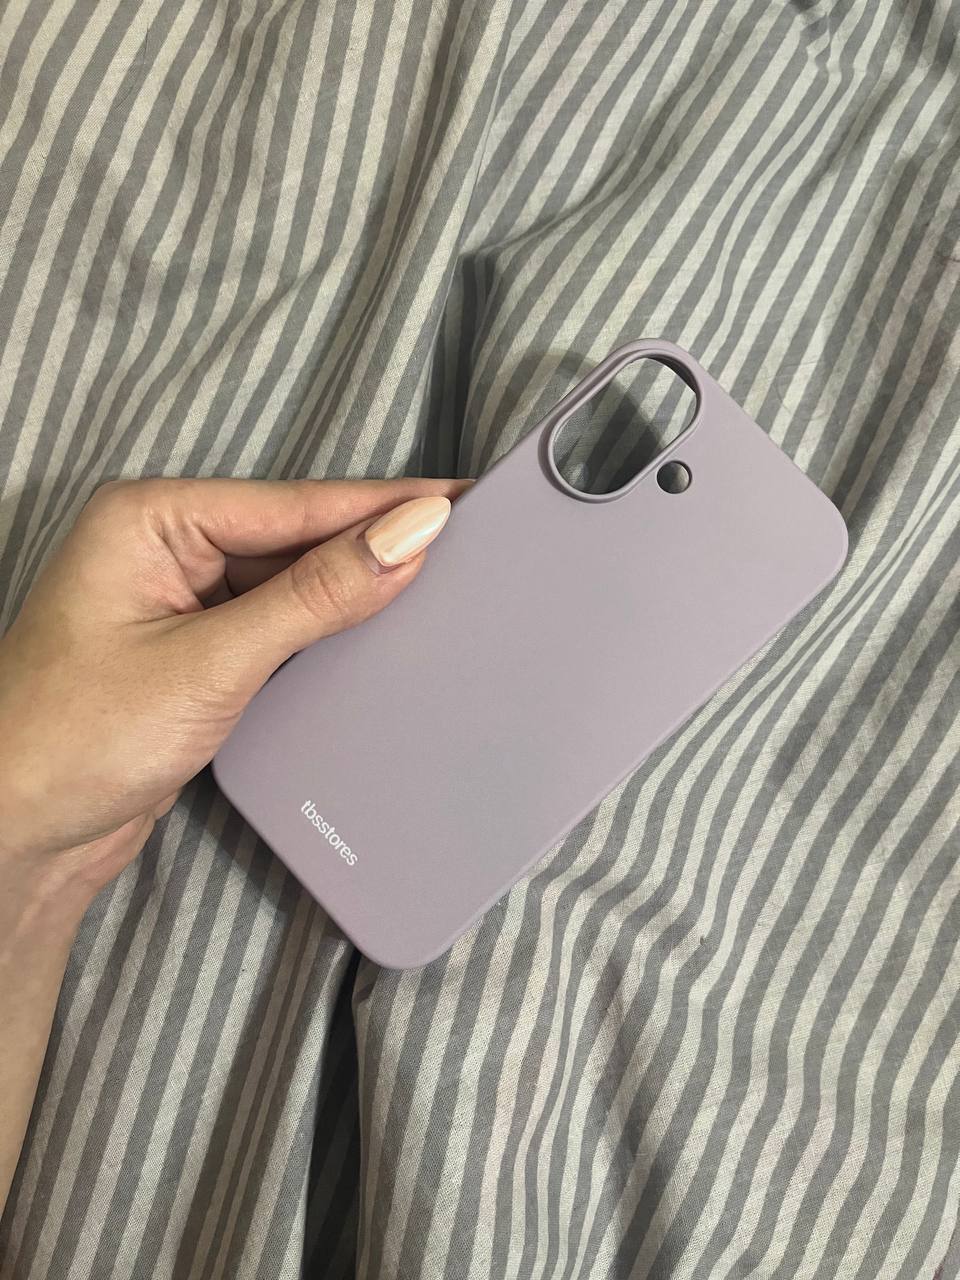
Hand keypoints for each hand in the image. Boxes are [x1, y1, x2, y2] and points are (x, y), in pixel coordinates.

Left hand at [0, 476, 466, 900]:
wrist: (16, 838)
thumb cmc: (77, 739)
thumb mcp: (212, 661)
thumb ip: (317, 595)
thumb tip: (410, 533)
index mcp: (150, 518)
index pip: (294, 504)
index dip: (383, 504)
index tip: (462, 500)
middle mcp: (164, 547)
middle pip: (296, 537)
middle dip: (375, 544)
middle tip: (467, 544)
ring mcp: (178, 599)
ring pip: (290, 581)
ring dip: (353, 590)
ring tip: (440, 585)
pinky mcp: (192, 651)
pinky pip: (275, 624)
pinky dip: (323, 631)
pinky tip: (375, 632)